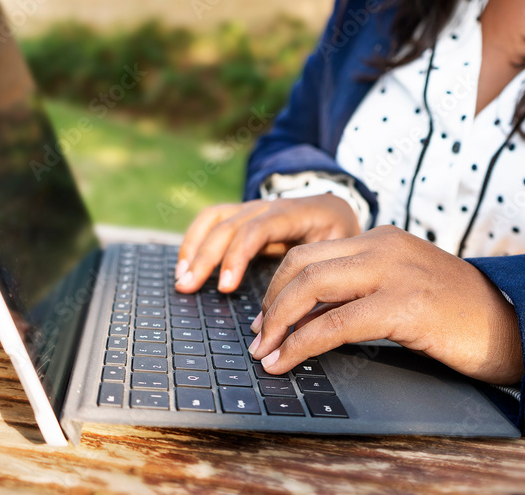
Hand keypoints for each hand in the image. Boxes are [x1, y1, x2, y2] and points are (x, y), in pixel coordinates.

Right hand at [174, 195, 360, 293]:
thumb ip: (322, 273)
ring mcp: (253, 208)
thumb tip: (303, 319)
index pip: (257, 229)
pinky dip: (194, 240)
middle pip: (229, 226)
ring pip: (215, 219)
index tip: (225, 287)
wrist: (338, 208)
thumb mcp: (342, 248)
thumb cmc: (340, 234)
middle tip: (189, 288)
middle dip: (206, 258)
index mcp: (296, 212)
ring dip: (194, 248)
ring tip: (182, 280)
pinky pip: (211, 220)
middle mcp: (269, 205)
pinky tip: (184, 266)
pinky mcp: (242, 215)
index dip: (237, 256)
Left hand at [247, 225, 523, 384]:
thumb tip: (312, 316)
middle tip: (257, 338)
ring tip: (264, 353)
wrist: (516, 325)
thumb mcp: (406, 287)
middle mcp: (384, 246)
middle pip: (302, 265)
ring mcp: (395, 272)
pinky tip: (288, 360)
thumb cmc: (460, 316)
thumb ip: (364, 288)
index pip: (312, 252)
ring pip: (312, 287)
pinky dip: (302, 344)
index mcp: (382, 239)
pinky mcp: (406, 305)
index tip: (266, 318)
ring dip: (278, 323)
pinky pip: (337, 323)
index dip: (278, 286)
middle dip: (270, 303)